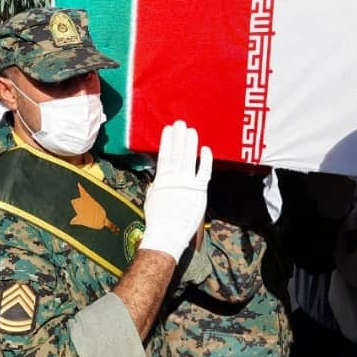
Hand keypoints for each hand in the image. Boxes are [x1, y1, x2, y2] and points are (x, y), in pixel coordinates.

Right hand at [139, 121, 211, 261]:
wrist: (167, 233)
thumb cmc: (158, 219)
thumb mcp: (152, 198)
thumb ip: (157, 186)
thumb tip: (158, 180)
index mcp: (162, 179)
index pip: (164, 155)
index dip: (167, 141)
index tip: (168, 129)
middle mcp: (174, 178)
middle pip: (177, 153)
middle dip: (178, 137)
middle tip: (180, 123)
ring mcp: (187, 183)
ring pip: (189, 158)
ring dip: (190, 143)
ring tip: (191, 130)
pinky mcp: (199, 191)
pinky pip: (203, 172)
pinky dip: (205, 160)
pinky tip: (205, 149)